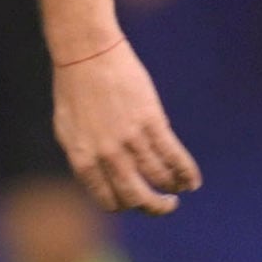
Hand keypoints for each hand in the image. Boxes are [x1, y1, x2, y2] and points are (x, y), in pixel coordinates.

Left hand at [52, 39, 199, 215]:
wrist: (87, 53)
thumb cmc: (74, 89)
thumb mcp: (68, 129)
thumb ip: (84, 156)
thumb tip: (102, 178)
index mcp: (81, 158)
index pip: (107, 199)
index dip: (125, 205)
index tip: (137, 201)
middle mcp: (105, 154)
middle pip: (136, 197)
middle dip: (154, 207)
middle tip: (165, 206)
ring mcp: (128, 139)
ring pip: (158, 178)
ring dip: (173, 189)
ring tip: (179, 189)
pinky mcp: (150, 122)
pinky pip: (173, 157)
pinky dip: (186, 173)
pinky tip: (193, 181)